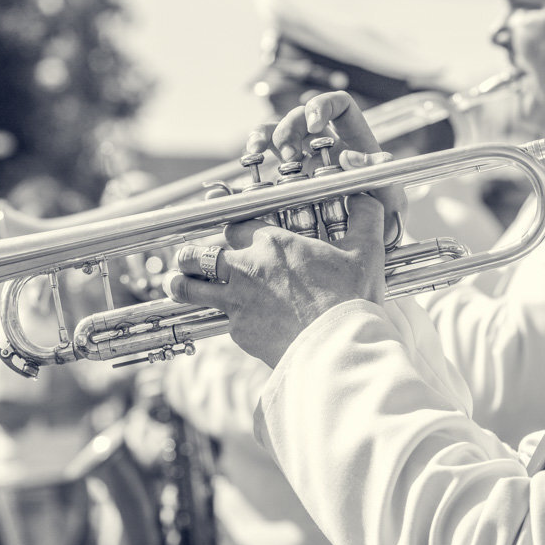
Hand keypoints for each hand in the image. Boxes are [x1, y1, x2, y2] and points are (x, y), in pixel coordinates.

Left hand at [164, 194, 387, 367]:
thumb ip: (365, 218)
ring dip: (181, 282)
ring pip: (189, 286)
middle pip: (199, 253)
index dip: (229, 228)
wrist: (337, 346)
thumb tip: (368, 198)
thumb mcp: (366, 251)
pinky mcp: (238, 331)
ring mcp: (238, 301)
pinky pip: (217, 320)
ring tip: (176, 282)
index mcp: (273, 242)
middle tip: (190, 258)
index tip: (229, 231)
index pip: (233, 224)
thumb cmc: (351, 297)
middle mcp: (247, 267)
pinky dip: (218, 319)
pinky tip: (217, 319)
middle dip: (192, 255)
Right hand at [245, 92, 407, 244]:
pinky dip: (254, 149)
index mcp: (354, 140)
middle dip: (290, 127)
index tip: (315, 126)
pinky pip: (266, 155)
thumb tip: (348, 157)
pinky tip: (250, 155)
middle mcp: (326, 144)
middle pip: (302, 115)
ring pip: (278, 130)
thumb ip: (377, 177)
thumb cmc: (383, 220)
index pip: (340, 106)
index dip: (324, 106)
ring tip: (258, 153)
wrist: (363, 249)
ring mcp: (304, 158)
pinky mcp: (286, 176)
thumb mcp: (390, 200)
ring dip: (266, 134)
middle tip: (288, 155)